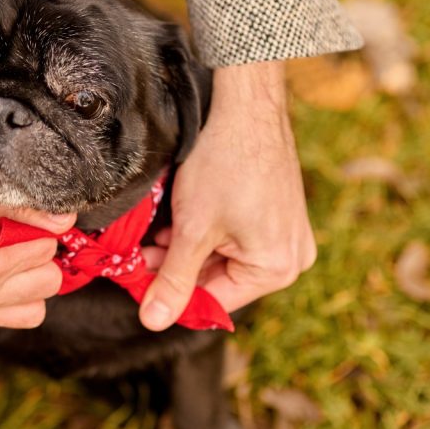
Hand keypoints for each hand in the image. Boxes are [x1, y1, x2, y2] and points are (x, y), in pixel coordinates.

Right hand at [0, 143, 74, 327]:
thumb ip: (15, 205)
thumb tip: (64, 219)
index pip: (46, 247)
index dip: (39, 218)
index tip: (17, 204)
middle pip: (48, 280)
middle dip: (39, 248)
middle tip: (12, 223)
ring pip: (36, 306)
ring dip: (30, 275)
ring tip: (4, 245)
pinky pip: (11, 316)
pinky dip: (13, 292)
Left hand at [138, 61, 316, 329]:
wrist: (245, 107)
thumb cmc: (224, 165)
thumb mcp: (192, 230)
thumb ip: (173, 279)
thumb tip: (153, 322)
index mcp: (278, 269)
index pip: (214, 301)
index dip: (171, 295)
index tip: (138, 284)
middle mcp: (291, 258)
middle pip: (219, 279)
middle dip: (177, 267)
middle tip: (141, 254)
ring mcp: (286, 234)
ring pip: (222, 257)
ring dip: (186, 249)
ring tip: (158, 232)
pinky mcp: (276, 213)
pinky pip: (234, 237)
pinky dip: (204, 232)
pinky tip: (180, 218)